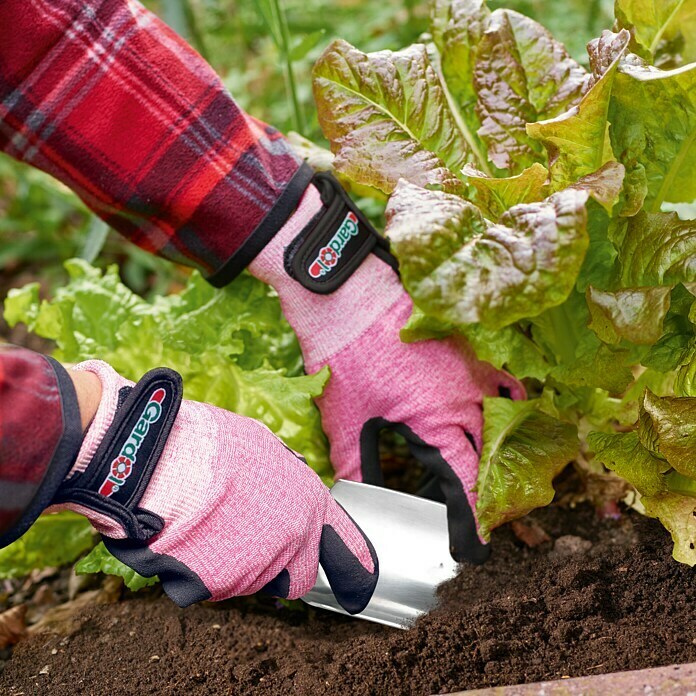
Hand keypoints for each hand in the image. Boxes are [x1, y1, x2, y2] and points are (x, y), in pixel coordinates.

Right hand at [51, 360, 377, 610]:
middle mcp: (291, 541)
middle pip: (298, 576)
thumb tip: (290, 480)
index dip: (356, 567)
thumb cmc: (208, 444)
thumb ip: (286, 475)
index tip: (360, 582)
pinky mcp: (215, 587)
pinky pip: (214, 585)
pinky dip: (203, 570)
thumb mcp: (263, 444)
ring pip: (253, 580)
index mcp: (309, 503)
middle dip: (282, 566)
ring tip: (209, 522)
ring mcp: (255, 569)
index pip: (347, 548)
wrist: (154, 462)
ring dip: (237, 562)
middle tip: (250, 538)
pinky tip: (188, 537)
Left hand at [250, 174, 524, 562]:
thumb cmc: (347, 358)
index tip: (473, 548)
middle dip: (484, 492)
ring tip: (484, 478)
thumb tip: (361, 501)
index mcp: (439, 422)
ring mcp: (474, 371)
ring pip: (498, 424)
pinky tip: (496, 417)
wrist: (351, 297)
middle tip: (474, 517)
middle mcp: (468, 399)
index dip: (469, 520)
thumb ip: (358, 467)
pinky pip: (501, 385)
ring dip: (493, 454)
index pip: (465, 483)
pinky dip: (503, 407)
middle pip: (488, 457)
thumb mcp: (348, 420)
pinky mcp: (468, 351)